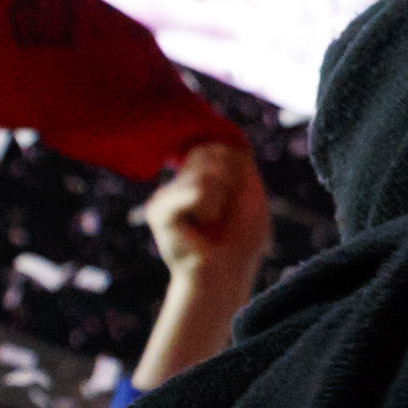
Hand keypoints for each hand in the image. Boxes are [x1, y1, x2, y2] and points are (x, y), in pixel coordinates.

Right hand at [138, 130, 268, 279]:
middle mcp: (181, 178)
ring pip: (207, 170)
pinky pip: (196, 189)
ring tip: (212, 219)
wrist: (226, 271)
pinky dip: (209, 206)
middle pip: (213, 151)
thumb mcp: (249, 187)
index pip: (222, 144)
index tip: (235, 195)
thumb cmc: (241, 235)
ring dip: (222, 197)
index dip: (237, 167)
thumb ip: (236, 157)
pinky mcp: (158, 208)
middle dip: (231, 179)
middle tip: (224, 210)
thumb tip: (217, 136)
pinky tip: (201, 224)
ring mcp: (167, 192)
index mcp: (202, 171)